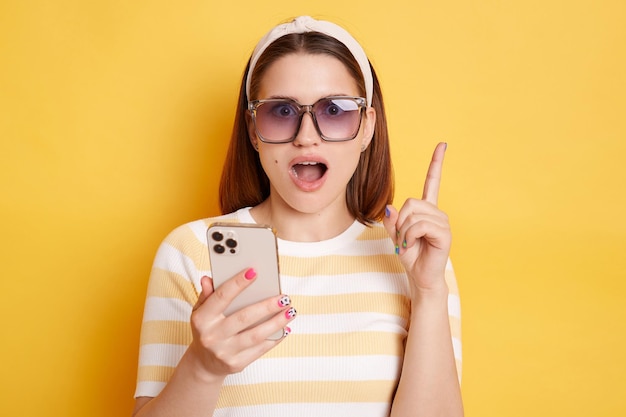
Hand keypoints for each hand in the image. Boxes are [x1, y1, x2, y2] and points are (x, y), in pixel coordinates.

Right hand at [188, 269, 294, 377]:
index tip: (254, 271)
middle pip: (244, 317)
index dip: (237, 283)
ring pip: (256, 335)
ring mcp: (224, 352)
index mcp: (202, 319)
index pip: (221, 297)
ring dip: (277, 323)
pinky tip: (285, 328)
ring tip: (290, 311)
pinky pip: (260, 349)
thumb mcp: (201, 311)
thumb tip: (208, 279)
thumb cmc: (206, 330)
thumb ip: (207, 295)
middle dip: (267, 306)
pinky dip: (275, 338)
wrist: (204, 363)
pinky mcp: (236, 364)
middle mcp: (212, 336)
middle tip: (284, 298)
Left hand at [383, 142, 450, 294]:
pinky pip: (419, 226)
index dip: (436, 162)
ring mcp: (443, 222)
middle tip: (402, 238)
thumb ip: (392, 221)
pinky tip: (413, 245)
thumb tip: (390, 209)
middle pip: (411, 202)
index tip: (443, 144)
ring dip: (403, 232)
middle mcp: (437, 213)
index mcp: (427, 210)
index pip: (432, 181)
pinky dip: (409, 236)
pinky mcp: (444, 233)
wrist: (421, 277)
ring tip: (408, 244)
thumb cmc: (411, 256)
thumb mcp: (395, 236)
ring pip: (413, 215)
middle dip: (399, 222)